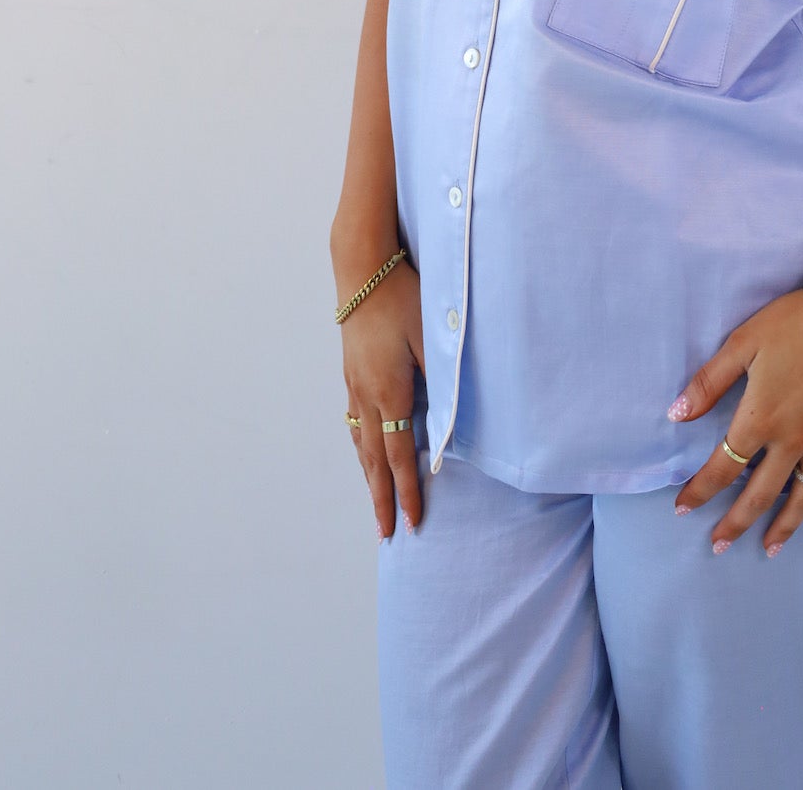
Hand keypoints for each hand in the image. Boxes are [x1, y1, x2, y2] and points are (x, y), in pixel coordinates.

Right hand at [338, 259, 425, 539]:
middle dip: (381, 499)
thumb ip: (443, 379)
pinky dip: (360, 447)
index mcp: (390, 392)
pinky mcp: (351, 371)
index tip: (412, 524)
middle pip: (374, 460)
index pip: (399, 456)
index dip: (407, 492)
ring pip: (360, 443)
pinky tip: (363, 451)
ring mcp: (354, 384)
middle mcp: (367, 395)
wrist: (361, 267)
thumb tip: (451, 422)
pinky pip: (354, 421)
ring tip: (375, 503)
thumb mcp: (431, 335)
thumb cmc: (403, 296)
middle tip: (386, 534)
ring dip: (368, 477)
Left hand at [668, 289, 802, 555]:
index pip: (722, 467)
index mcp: (760, 419)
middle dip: (736, 523)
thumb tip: (675, 415)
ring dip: (787, 526)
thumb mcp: (741, 344)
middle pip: (760, 493)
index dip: (700, 490)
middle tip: (718, 546)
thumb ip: (708, 383)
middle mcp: (793, 440)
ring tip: (771, 548)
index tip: (682, 508)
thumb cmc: (791, 323)